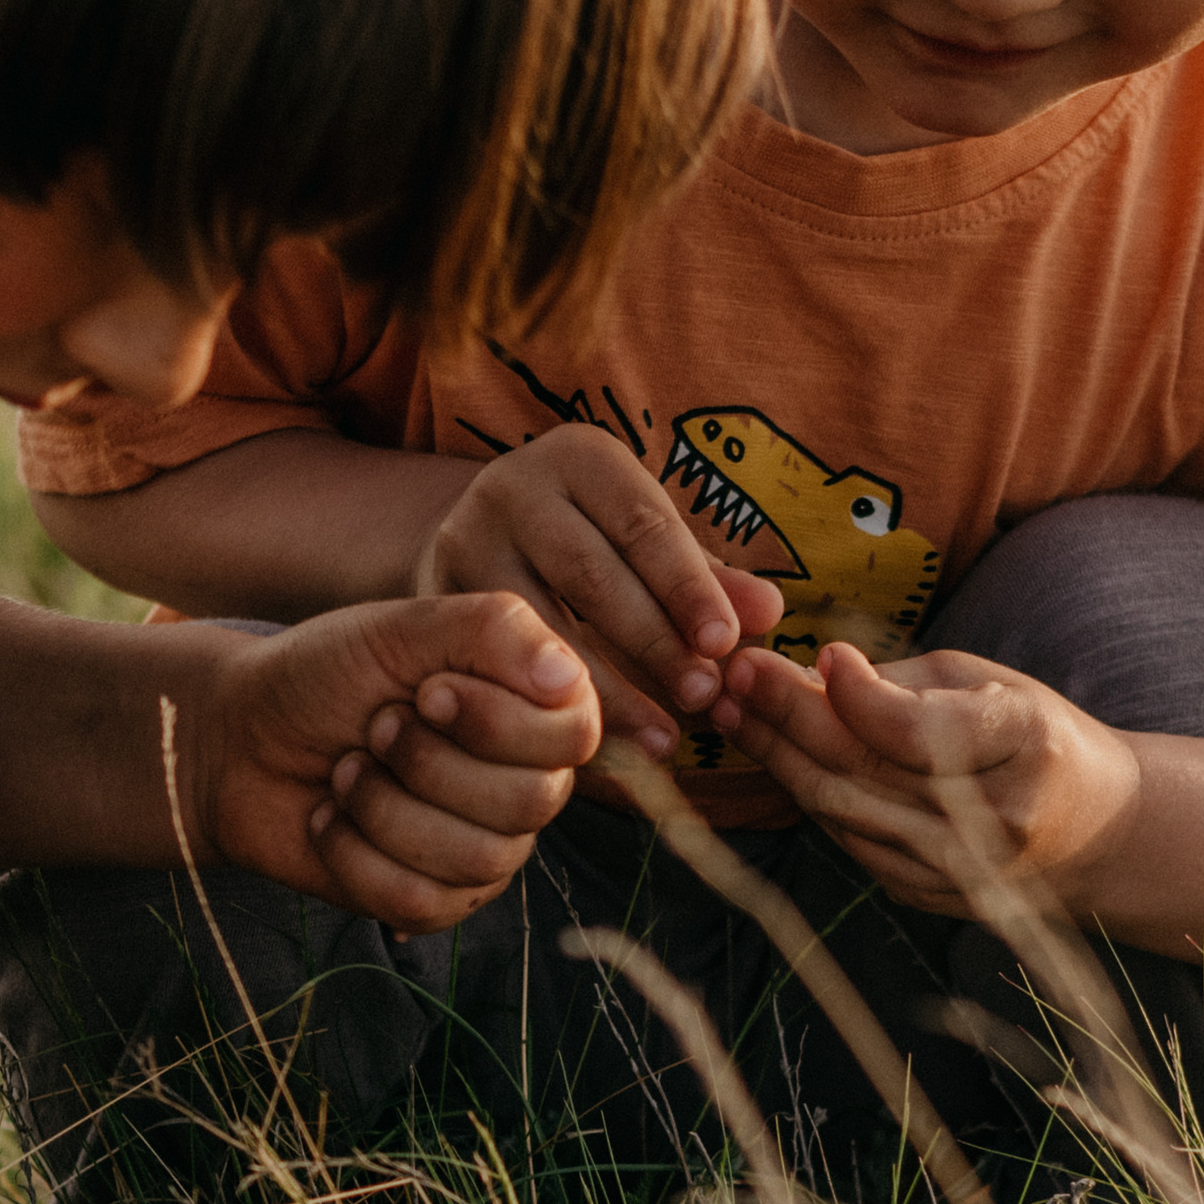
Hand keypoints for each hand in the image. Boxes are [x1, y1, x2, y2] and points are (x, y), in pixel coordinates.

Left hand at [192, 591, 599, 929]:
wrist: (236, 741)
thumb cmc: (323, 675)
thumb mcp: (401, 629)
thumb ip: (492, 631)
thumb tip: (564, 676)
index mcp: (531, 710)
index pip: (572, 736)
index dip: (495, 721)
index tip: (425, 692)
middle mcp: (523, 783)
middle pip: (528, 803)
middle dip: (427, 763)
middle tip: (374, 729)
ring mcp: (484, 849)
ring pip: (475, 859)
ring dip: (383, 808)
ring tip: (344, 773)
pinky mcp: (434, 901)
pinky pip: (422, 902)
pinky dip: (356, 856)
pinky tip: (329, 819)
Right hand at [417, 423, 783, 751]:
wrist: (473, 547)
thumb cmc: (588, 545)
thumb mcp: (646, 546)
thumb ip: (704, 578)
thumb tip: (769, 613)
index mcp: (580, 457)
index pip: (643, 522)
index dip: (687, 585)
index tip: (724, 644)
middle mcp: (513, 488)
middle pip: (591, 572)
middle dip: (652, 641)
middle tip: (701, 698)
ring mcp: (463, 542)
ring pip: (539, 625)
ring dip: (604, 689)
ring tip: (660, 740)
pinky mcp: (434, 602)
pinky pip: (498, 665)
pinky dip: (550, 710)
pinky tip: (593, 745)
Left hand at [712, 640, 1142, 916]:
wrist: (1095, 834)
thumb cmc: (1035, 737)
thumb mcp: (991, 684)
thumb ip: (904, 683)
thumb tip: (812, 673)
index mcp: (1023, 745)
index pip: (914, 729)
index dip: (853, 693)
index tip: (813, 651)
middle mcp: (992, 817)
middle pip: (861, 770)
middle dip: (784, 719)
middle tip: (731, 676)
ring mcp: (959, 869)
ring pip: (840, 810)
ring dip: (776, 759)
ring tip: (730, 713)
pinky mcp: (927, 895)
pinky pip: (847, 839)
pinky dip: (806, 795)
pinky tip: (772, 757)